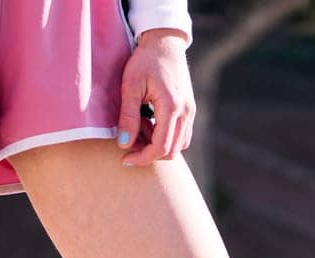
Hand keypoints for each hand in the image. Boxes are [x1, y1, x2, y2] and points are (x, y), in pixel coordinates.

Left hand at [116, 29, 193, 165]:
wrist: (165, 42)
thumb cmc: (146, 60)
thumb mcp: (130, 85)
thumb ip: (127, 116)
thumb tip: (124, 144)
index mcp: (171, 107)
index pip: (161, 147)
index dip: (142, 158)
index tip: (125, 159)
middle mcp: (186, 112)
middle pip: (171, 151)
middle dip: (149, 153)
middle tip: (129, 141)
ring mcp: (190, 112)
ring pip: (178, 146)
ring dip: (157, 145)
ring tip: (140, 127)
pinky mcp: (189, 110)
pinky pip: (181, 136)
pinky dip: (165, 137)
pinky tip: (150, 123)